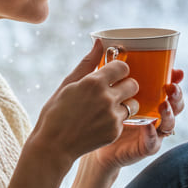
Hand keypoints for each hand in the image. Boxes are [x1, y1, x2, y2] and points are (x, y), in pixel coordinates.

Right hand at [27, 39, 140, 166]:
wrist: (53, 146)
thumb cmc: (56, 112)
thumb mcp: (67, 84)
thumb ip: (87, 63)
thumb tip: (99, 41)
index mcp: (93, 83)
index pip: (123, 67)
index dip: (119, 70)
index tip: (113, 74)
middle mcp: (106, 98)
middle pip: (133, 84)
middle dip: (125, 86)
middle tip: (113, 91)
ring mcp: (112, 116)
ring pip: (133, 104)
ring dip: (125, 104)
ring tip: (108, 109)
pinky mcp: (115, 131)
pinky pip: (125, 120)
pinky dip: (116, 120)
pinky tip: (100, 123)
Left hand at [90, 68, 186, 169]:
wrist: (87, 140)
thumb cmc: (95, 112)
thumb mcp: (99, 88)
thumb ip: (104, 68)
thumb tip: (101, 41)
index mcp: (149, 99)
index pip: (168, 88)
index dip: (176, 80)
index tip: (176, 71)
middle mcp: (154, 114)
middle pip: (175, 104)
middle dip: (177, 96)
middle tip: (171, 87)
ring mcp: (152, 131)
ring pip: (170, 123)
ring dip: (170, 114)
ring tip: (163, 105)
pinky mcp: (144, 147)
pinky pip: (154, 142)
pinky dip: (153, 135)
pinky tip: (148, 126)